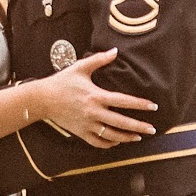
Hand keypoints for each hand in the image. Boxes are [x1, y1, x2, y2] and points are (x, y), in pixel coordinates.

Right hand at [36, 49, 157, 148]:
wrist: (43, 99)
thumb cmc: (62, 81)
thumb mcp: (80, 67)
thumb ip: (99, 60)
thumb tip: (115, 51)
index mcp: (96, 95)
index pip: (123, 101)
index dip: (139, 104)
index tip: (153, 107)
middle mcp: (93, 112)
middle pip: (121, 122)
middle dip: (138, 127)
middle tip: (152, 129)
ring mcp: (87, 124)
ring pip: (111, 135)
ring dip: (126, 138)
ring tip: (138, 138)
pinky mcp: (80, 132)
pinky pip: (97, 142)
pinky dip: (109, 144)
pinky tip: (117, 142)